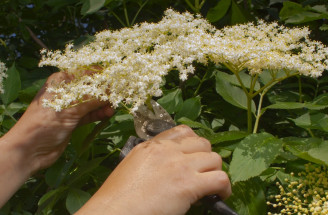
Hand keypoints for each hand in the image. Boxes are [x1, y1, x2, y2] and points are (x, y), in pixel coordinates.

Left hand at [0, 72, 113, 206]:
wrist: (29, 150)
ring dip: (103, 104)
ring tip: (113, 109)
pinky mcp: (73, 120)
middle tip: (118, 96)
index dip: (101, 76)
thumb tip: (111, 90)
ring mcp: (70, 107)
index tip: (116, 80)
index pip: (85, 73)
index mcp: (61, 82)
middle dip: (104, 92)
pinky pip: (89, 114)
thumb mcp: (69, 109)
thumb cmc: (45, 123)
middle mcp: (66, 92)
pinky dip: (98, 114)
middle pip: (90, 88)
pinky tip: (107, 114)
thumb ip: (91, 99)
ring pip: (91, 102)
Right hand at [77, 125, 230, 214]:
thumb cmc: (117, 197)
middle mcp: (168, 151)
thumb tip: (167, 167)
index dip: (193, 143)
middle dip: (205, 156)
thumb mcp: (131, 166)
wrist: (112, 211)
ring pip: (214, 158)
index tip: (193, 156)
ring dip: (215, 171)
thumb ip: (151, 160)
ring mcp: (180, 165)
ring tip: (211, 184)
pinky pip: (220, 178)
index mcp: (152, 146)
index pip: (183, 131)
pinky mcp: (188, 184)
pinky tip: (219, 195)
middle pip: (203, 143)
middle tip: (202, 171)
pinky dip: (224, 187)